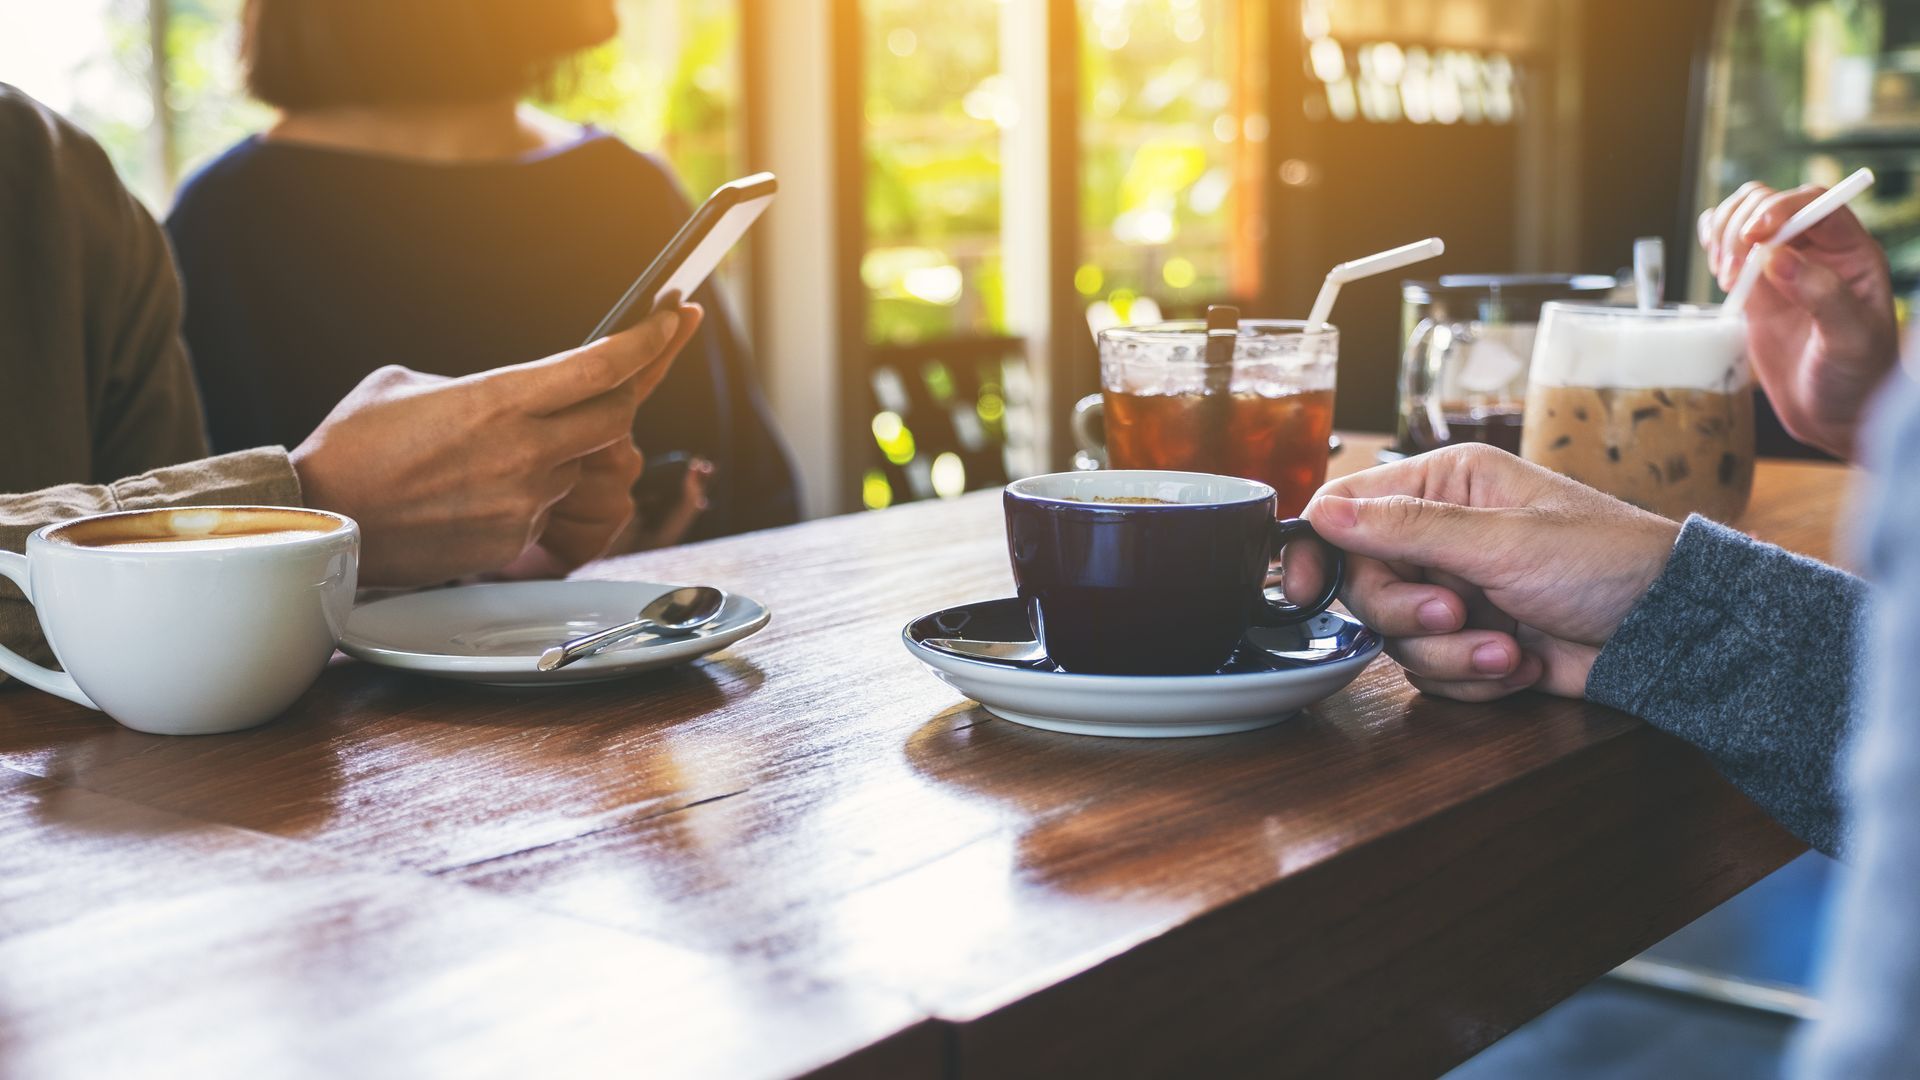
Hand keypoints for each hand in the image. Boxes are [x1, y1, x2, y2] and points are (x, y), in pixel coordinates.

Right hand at [291, 306, 702, 584]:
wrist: (318, 519)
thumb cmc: (354, 445)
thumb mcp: (408, 384)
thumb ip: (479, 386)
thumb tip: (509, 396)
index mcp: (501, 397)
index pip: (603, 366)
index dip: (650, 341)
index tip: (675, 318)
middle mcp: (524, 450)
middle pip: (618, 418)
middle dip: (625, 395)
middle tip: (619, 379)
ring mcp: (523, 500)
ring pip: (580, 468)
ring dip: (561, 453)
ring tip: (496, 450)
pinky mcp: (513, 542)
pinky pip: (546, 511)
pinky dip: (527, 496)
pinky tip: (472, 490)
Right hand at [1284, 445, 1679, 700]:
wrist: (1666, 633)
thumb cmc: (1605, 562)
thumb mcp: (1500, 541)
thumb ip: (1404, 528)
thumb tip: (1320, 512)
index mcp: (1443, 485)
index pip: (1346, 507)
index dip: (1316, 549)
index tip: (1302, 591)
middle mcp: (1440, 534)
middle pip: (1362, 583)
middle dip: (1407, 613)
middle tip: (1454, 615)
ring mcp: (1455, 590)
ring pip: (1396, 637)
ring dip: (1451, 654)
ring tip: (1510, 651)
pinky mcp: (1471, 642)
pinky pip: (1430, 672)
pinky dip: (1472, 678)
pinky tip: (1521, 665)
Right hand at [1700, 181, 1898, 458]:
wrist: (1834, 414)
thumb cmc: (1857, 379)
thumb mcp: (1850, 341)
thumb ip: (1822, 295)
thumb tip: (1778, 258)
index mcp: (1851, 253)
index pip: (1813, 204)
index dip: (1779, 209)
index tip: (1753, 236)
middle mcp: (1817, 251)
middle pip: (1770, 203)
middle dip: (1742, 228)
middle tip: (1732, 273)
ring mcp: (1782, 266)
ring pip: (1744, 216)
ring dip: (1724, 236)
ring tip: (1726, 278)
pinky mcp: (1755, 286)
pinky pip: (1728, 244)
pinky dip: (1712, 244)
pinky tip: (1715, 269)